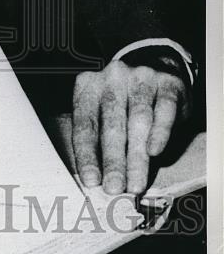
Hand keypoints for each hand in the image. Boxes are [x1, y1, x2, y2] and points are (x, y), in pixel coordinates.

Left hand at [72, 60, 188, 194]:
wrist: (155, 66)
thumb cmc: (124, 100)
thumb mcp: (103, 110)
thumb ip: (99, 137)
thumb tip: (98, 179)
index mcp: (88, 86)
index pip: (85, 125)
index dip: (87, 154)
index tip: (91, 180)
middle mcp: (112, 78)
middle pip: (112, 125)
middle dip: (113, 161)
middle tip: (115, 188)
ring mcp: (141, 77)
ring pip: (138, 121)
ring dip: (136, 156)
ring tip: (136, 183)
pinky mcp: (167, 83)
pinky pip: (164, 110)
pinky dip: (160, 132)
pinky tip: (155, 152)